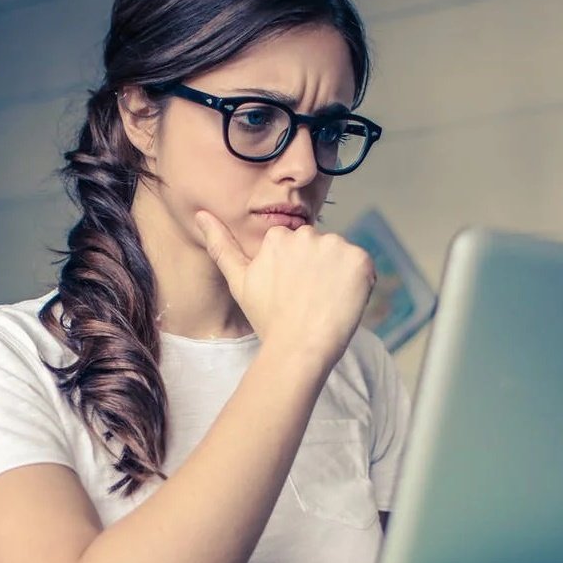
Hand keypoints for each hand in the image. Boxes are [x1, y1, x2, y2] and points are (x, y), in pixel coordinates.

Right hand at [193, 210, 375, 368]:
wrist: (298, 347)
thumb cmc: (268, 319)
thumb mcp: (238, 281)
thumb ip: (221, 244)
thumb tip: (200, 214)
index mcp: (278, 237)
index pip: (297, 248)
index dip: (298, 272)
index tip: (293, 293)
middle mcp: (307, 235)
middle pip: (320, 248)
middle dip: (318, 269)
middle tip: (308, 300)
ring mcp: (335, 246)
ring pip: (341, 257)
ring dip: (338, 275)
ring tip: (324, 303)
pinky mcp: (359, 260)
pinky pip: (363, 267)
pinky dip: (358, 283)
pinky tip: (342, 302)